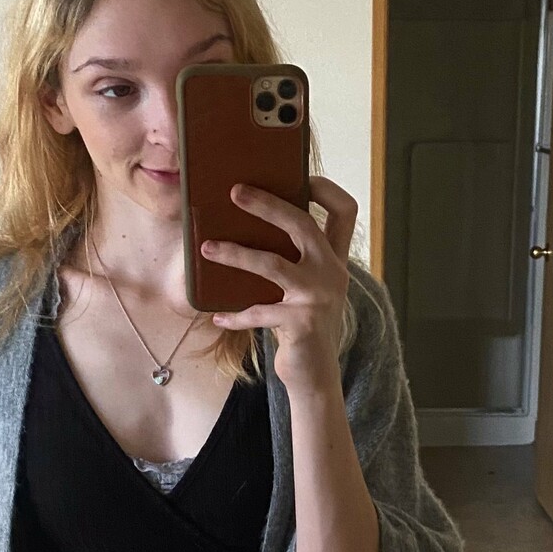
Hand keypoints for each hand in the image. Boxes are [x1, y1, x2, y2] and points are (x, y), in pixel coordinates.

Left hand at [201, 174, 357, 391]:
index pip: (345, 211)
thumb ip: (293, 260)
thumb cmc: (302, 325)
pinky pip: (257, 311)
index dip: (326, 188)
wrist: (315, 376)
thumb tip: (247, 226)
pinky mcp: (300, 323)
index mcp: (336, 259)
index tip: (300, 176)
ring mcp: (318, 298)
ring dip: (235, 254)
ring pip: (271, 264)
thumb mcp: (306, 288)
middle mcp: (332, 273)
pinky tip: (217, 317)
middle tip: (234, 192)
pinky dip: (235, 314)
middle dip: (267, 204)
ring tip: (207, 248)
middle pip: (302, 225)